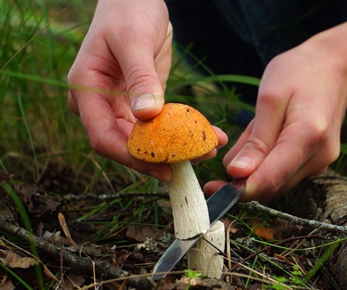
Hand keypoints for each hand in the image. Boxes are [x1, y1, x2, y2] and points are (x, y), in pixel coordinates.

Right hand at [67, 0, 226, 180]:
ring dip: (177, 148)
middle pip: (127, 145)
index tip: (164, 166)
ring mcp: (120, 106)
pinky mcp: (141, 104)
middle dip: (161, 156)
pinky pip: (160, 126)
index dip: (132, 157)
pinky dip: (182, 133)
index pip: (103, 138)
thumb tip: (146, 115)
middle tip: (196, 158)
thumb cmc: (128, 11)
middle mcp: (100, 105)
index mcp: (86, 91)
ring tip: (209, 149)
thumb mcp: (134, 41)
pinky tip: (208, 135)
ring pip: (146, 140)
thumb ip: (140, 78)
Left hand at [204, 35, 346, 201]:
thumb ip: (255, 140)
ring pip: (277, 182)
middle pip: (273, 185)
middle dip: (242, 180)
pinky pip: (285, 173)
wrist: (336, 68)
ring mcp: (321, 162)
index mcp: (308, 136)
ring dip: (254, 169)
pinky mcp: (317, 163)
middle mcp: (320, 156)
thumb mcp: (270, 98)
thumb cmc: (301, 73)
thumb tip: (236, 174)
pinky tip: (265, 137)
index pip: (271, 178)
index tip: (213, 188)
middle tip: (217, 161)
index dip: (240, 190)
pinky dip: (267, 163)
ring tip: (252, 131)